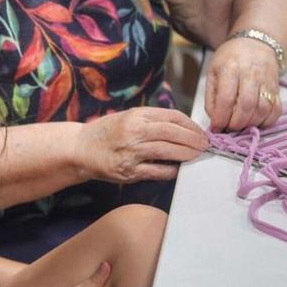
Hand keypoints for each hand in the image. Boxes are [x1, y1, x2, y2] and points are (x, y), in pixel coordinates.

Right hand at [75, 107, 208, 182]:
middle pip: (172, 132)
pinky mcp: (128, 171)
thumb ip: (153, 120)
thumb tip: (184, 128)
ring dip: (186, 153)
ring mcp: (131, 152)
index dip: (191, 125)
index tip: (201, 132)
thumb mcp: (129, 117)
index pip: (172, 116)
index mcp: (137, 115)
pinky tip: (177, 169)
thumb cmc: (109, 132)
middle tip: (205, 145)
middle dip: (193, 139)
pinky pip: (156, 171)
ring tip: (197, 155)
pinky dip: (170, 170)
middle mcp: (134, 131)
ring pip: (166, 150)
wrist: (81, 149)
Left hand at [205, 37, 283, 131]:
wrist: (256, 43)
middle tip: (229, 128)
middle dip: (236, 124)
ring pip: (263, 109)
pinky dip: (267, 121)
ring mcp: (267, 81)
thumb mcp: (213, 71)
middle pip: (246, 105)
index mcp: (231, 68)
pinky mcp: (277, 88)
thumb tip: (215, 120)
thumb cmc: (231, 58)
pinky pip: (276, 110)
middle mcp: (251, 74)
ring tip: (241, 126)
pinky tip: (257, 123)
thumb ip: (211, 96)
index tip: (216, 127)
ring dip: (251, 124)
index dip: (221, 118)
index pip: (226, 98)